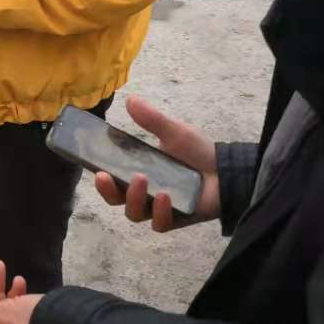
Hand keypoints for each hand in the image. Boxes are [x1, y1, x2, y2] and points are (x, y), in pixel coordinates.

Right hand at [94, 95, 219, 231]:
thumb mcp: (173, 132)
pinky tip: (165, 197)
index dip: (100, 179)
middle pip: (116, 201)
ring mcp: (158, 209)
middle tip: (106, 177)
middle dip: (108, 191)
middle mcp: (144, 194)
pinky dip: (160, 212)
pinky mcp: (175, 220)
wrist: (228, 170)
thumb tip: (130, 99)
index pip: (112, 180)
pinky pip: (160, 224)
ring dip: (133, 199)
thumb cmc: (198, 152)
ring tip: (142, 180)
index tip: (96, 170)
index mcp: (138, 173)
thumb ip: (151, 119)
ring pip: (134, 213)